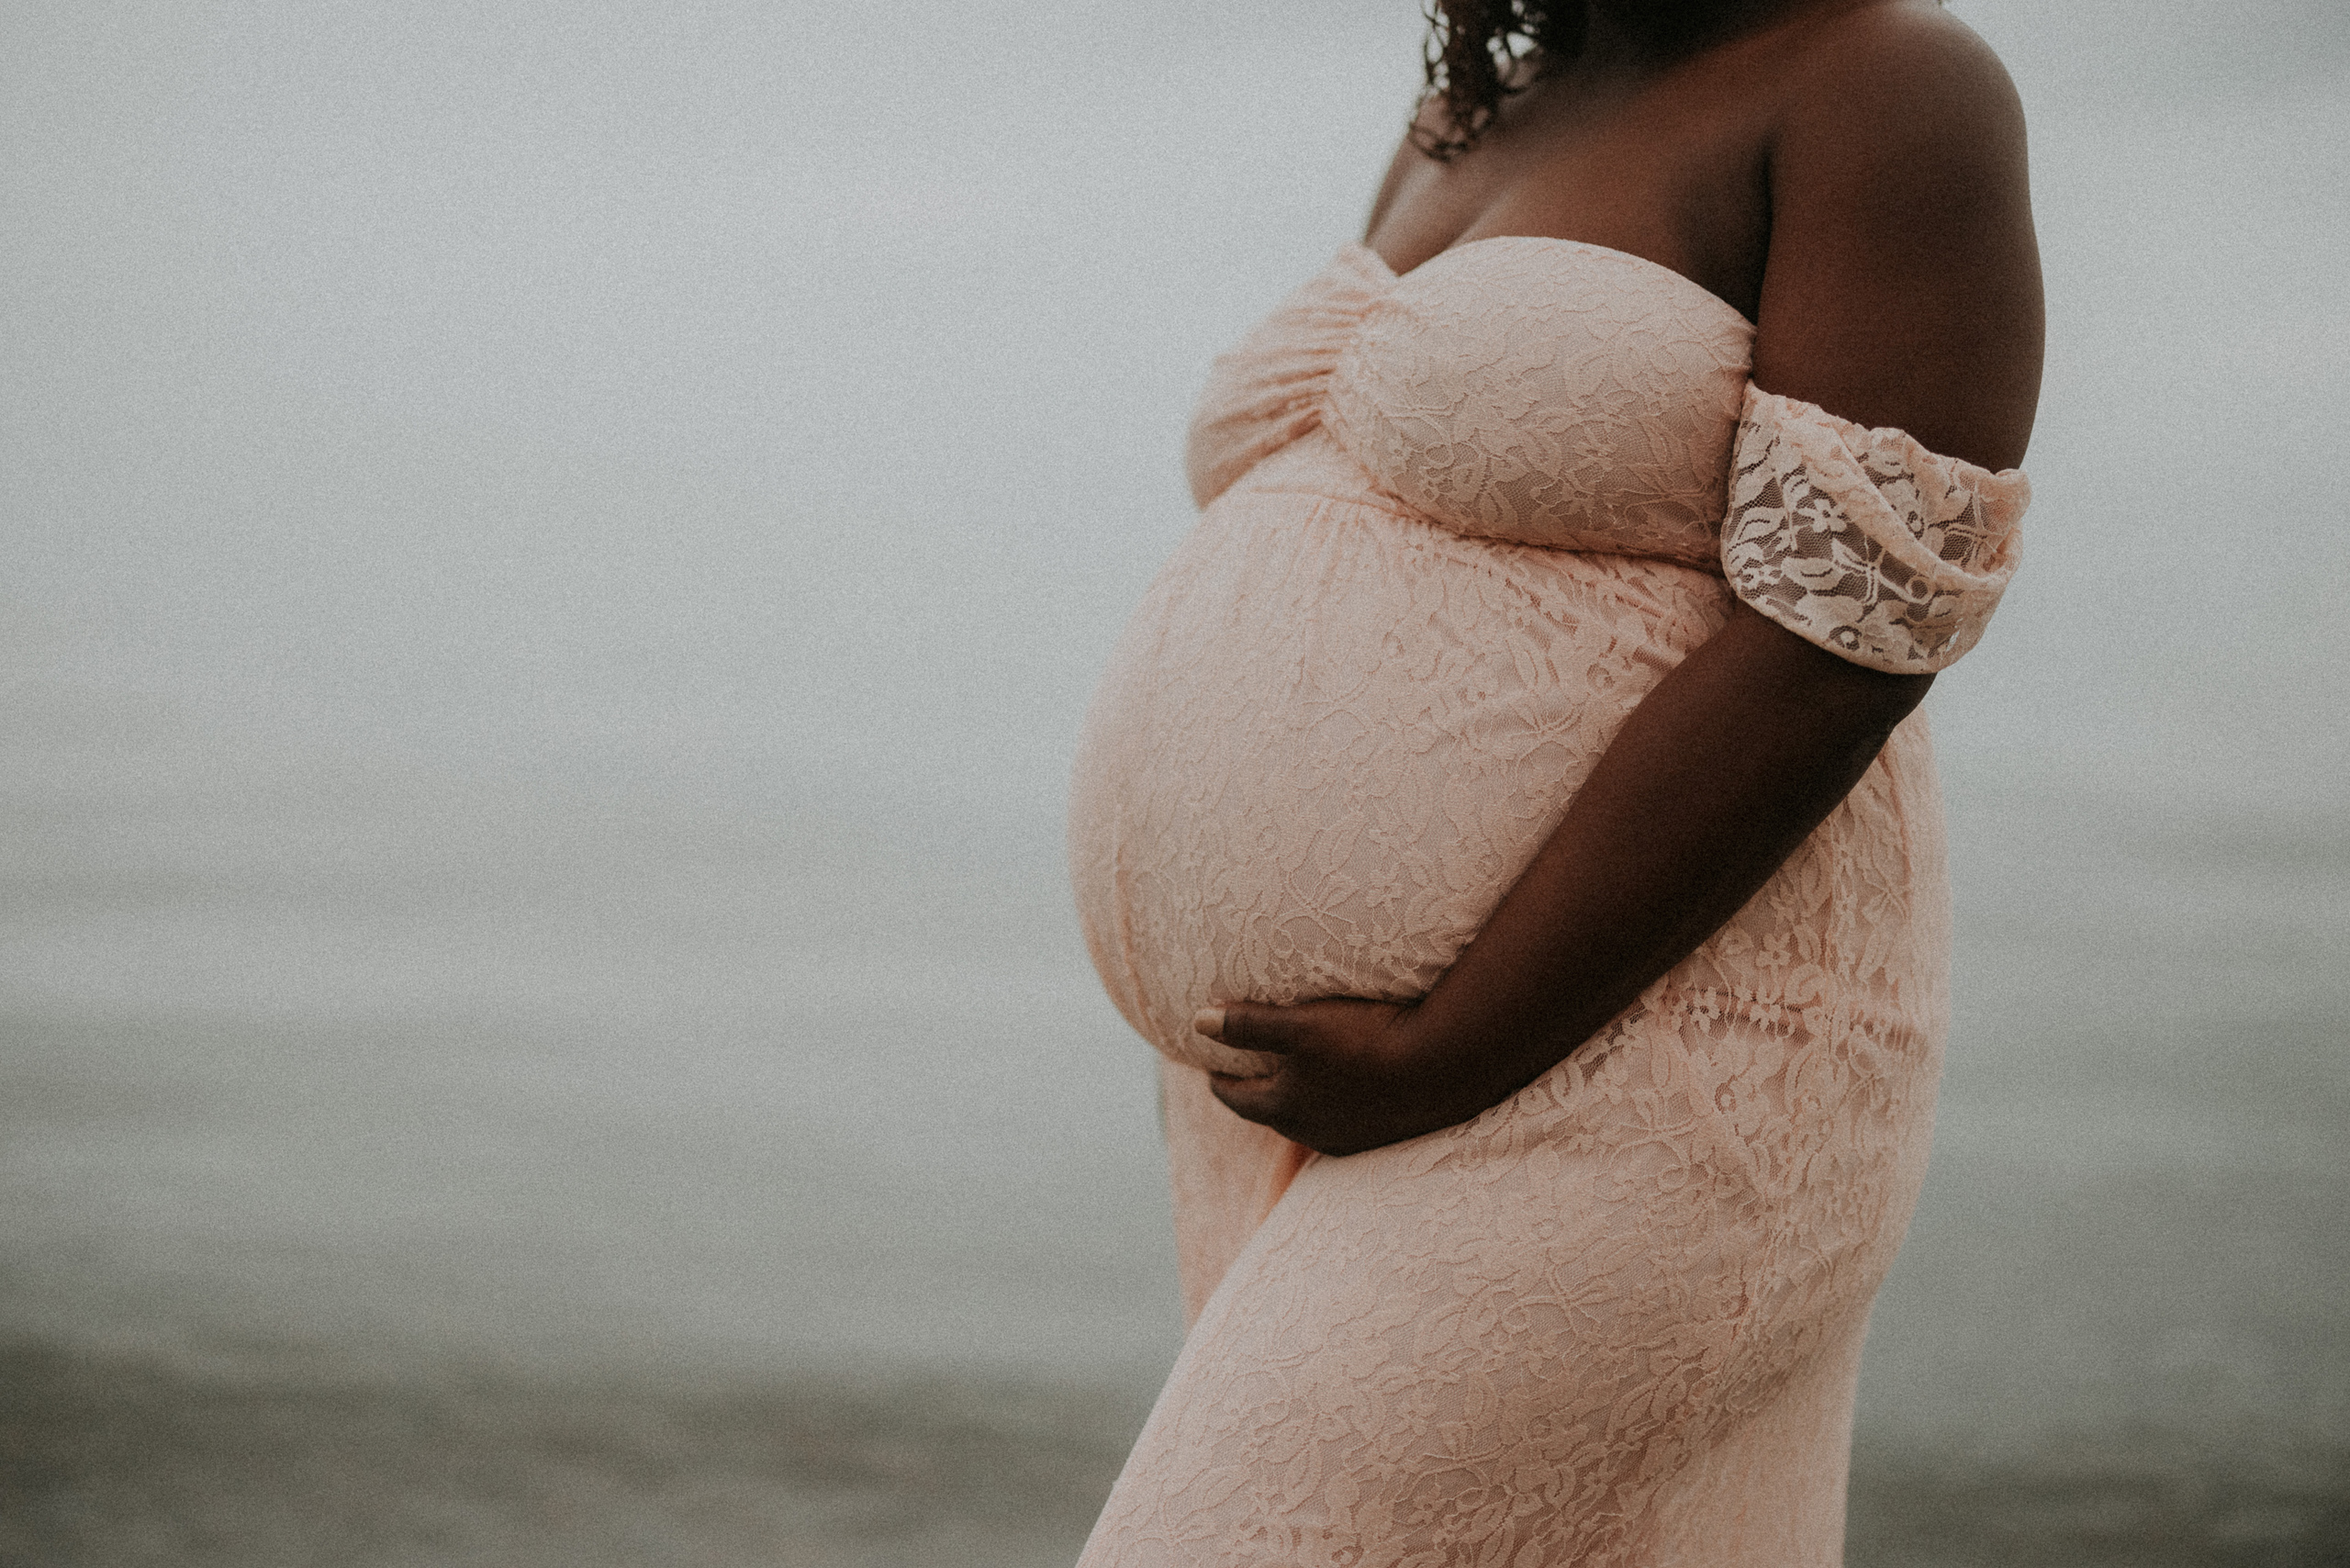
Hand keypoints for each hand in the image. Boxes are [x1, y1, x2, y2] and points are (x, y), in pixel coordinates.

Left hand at [1197, 998, 1474, 1156]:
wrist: (1444, 1066)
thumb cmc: (1366, 1040)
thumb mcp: (1299, 1026)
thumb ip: (1246, 1025)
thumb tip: (1197, 1021)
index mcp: (1286, 1108)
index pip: (1238, 1099)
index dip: (1221, 1082)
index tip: (1212, 1069)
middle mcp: (1314, 1132)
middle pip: (1273, 1114)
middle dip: (1257, 1094)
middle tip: (1248, 1075)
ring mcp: (1353, 1138)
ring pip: (1312, 1122)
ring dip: (1299, 1103)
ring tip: (1296, 1082)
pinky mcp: (1387, 1134)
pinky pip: (1348, 1122)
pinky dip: (1336, 1107)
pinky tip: (1347, 1093)